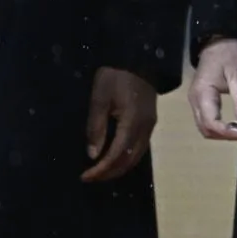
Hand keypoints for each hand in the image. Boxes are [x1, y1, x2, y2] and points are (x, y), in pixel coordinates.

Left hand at [82, 67, 157, 182]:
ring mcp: (150, 125)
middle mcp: (145, 128)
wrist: (137, 59)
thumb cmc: (115, 76)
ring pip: (137, 156)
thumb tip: (93, 155)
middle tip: (91, 178)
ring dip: (119, 167)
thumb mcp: (99, 98)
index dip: (101, 169)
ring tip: (101, 172)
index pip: (116, 154)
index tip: (85, 176)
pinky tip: (115, 158)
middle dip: (110, 173)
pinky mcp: (151, 121)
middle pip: (130, 160)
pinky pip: (140, 147)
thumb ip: (96, 127)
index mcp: (132, 122)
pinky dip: (127, 158)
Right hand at [189, 38, 236, 140]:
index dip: (227, 132)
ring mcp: (195, 101)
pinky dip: (218, 126)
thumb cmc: (229, 53)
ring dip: (221, 133)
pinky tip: (232, 124)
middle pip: (205, 129)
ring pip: (204, 127)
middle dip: (224, 135)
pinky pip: (206, 120)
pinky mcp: (199, 100)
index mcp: (202, 93)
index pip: (211, 123)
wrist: (218, 41)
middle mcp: (195, 100)